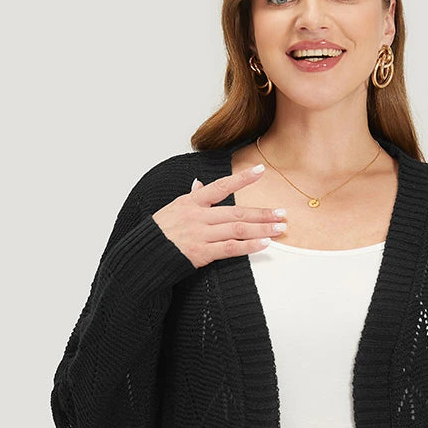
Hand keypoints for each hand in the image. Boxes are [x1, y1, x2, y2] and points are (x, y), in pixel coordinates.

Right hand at [152, 164, 286, 268]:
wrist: (145, 257)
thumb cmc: (160, 234)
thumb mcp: (173, 209)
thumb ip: (192, 197)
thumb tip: (200, 183)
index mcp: (191, 202)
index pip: (220, 186)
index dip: (241, 178)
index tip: (260, 170)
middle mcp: (197, 217)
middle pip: (236, 212)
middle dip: (262, 213)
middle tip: (282, 213)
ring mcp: (200, 235)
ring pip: (237, 230)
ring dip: (262, 229)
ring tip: (280, 228)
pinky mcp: (201, 253)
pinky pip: (231, 249)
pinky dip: (250, 246)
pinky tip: (265, 244)